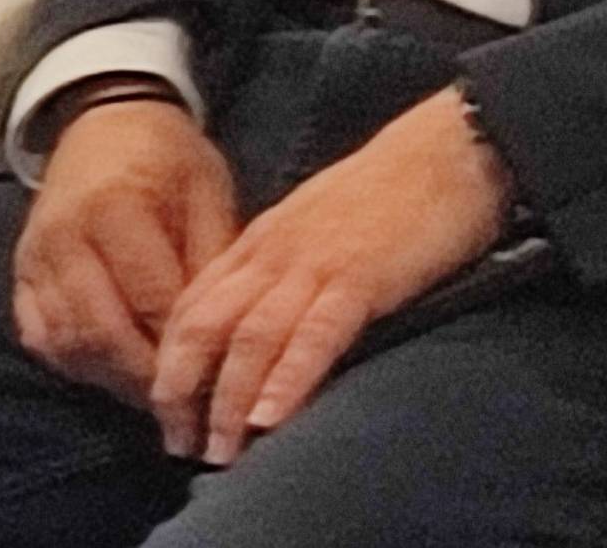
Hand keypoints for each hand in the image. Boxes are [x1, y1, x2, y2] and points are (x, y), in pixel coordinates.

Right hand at [13, 89, 241, 407]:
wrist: (103, 121)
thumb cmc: (168, 158)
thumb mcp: (208, 194)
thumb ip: (212, 264)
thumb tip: (223, 338)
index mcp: (115, 208)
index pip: (152, 301)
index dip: (186, 349)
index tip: (219, 383)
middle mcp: (64, 235)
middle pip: (103, 331)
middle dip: (148, 378)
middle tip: (188, 406)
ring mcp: (34, 256)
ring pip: (68, 341)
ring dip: (113, 377)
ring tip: (155, 392)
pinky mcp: (20, 271)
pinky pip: (40, 335)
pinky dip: (76, 362)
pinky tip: (111, 368)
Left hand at [147, 85, 512, 464]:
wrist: (442, 153)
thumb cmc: (385, 199)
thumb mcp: (313, 235)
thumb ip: (283, 277)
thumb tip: (258, 335)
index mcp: (257, 247)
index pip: (192, 309)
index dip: (169, 364)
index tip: (164, 414)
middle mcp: (270, 257)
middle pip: (203, 328)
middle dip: (182, 391)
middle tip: (176, 444)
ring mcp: (311, 266)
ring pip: (249, 338)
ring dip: (228, 401)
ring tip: (218, 453)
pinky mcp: (359, 278)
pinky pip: (314, 333)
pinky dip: (288, 378)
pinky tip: (270, 419)